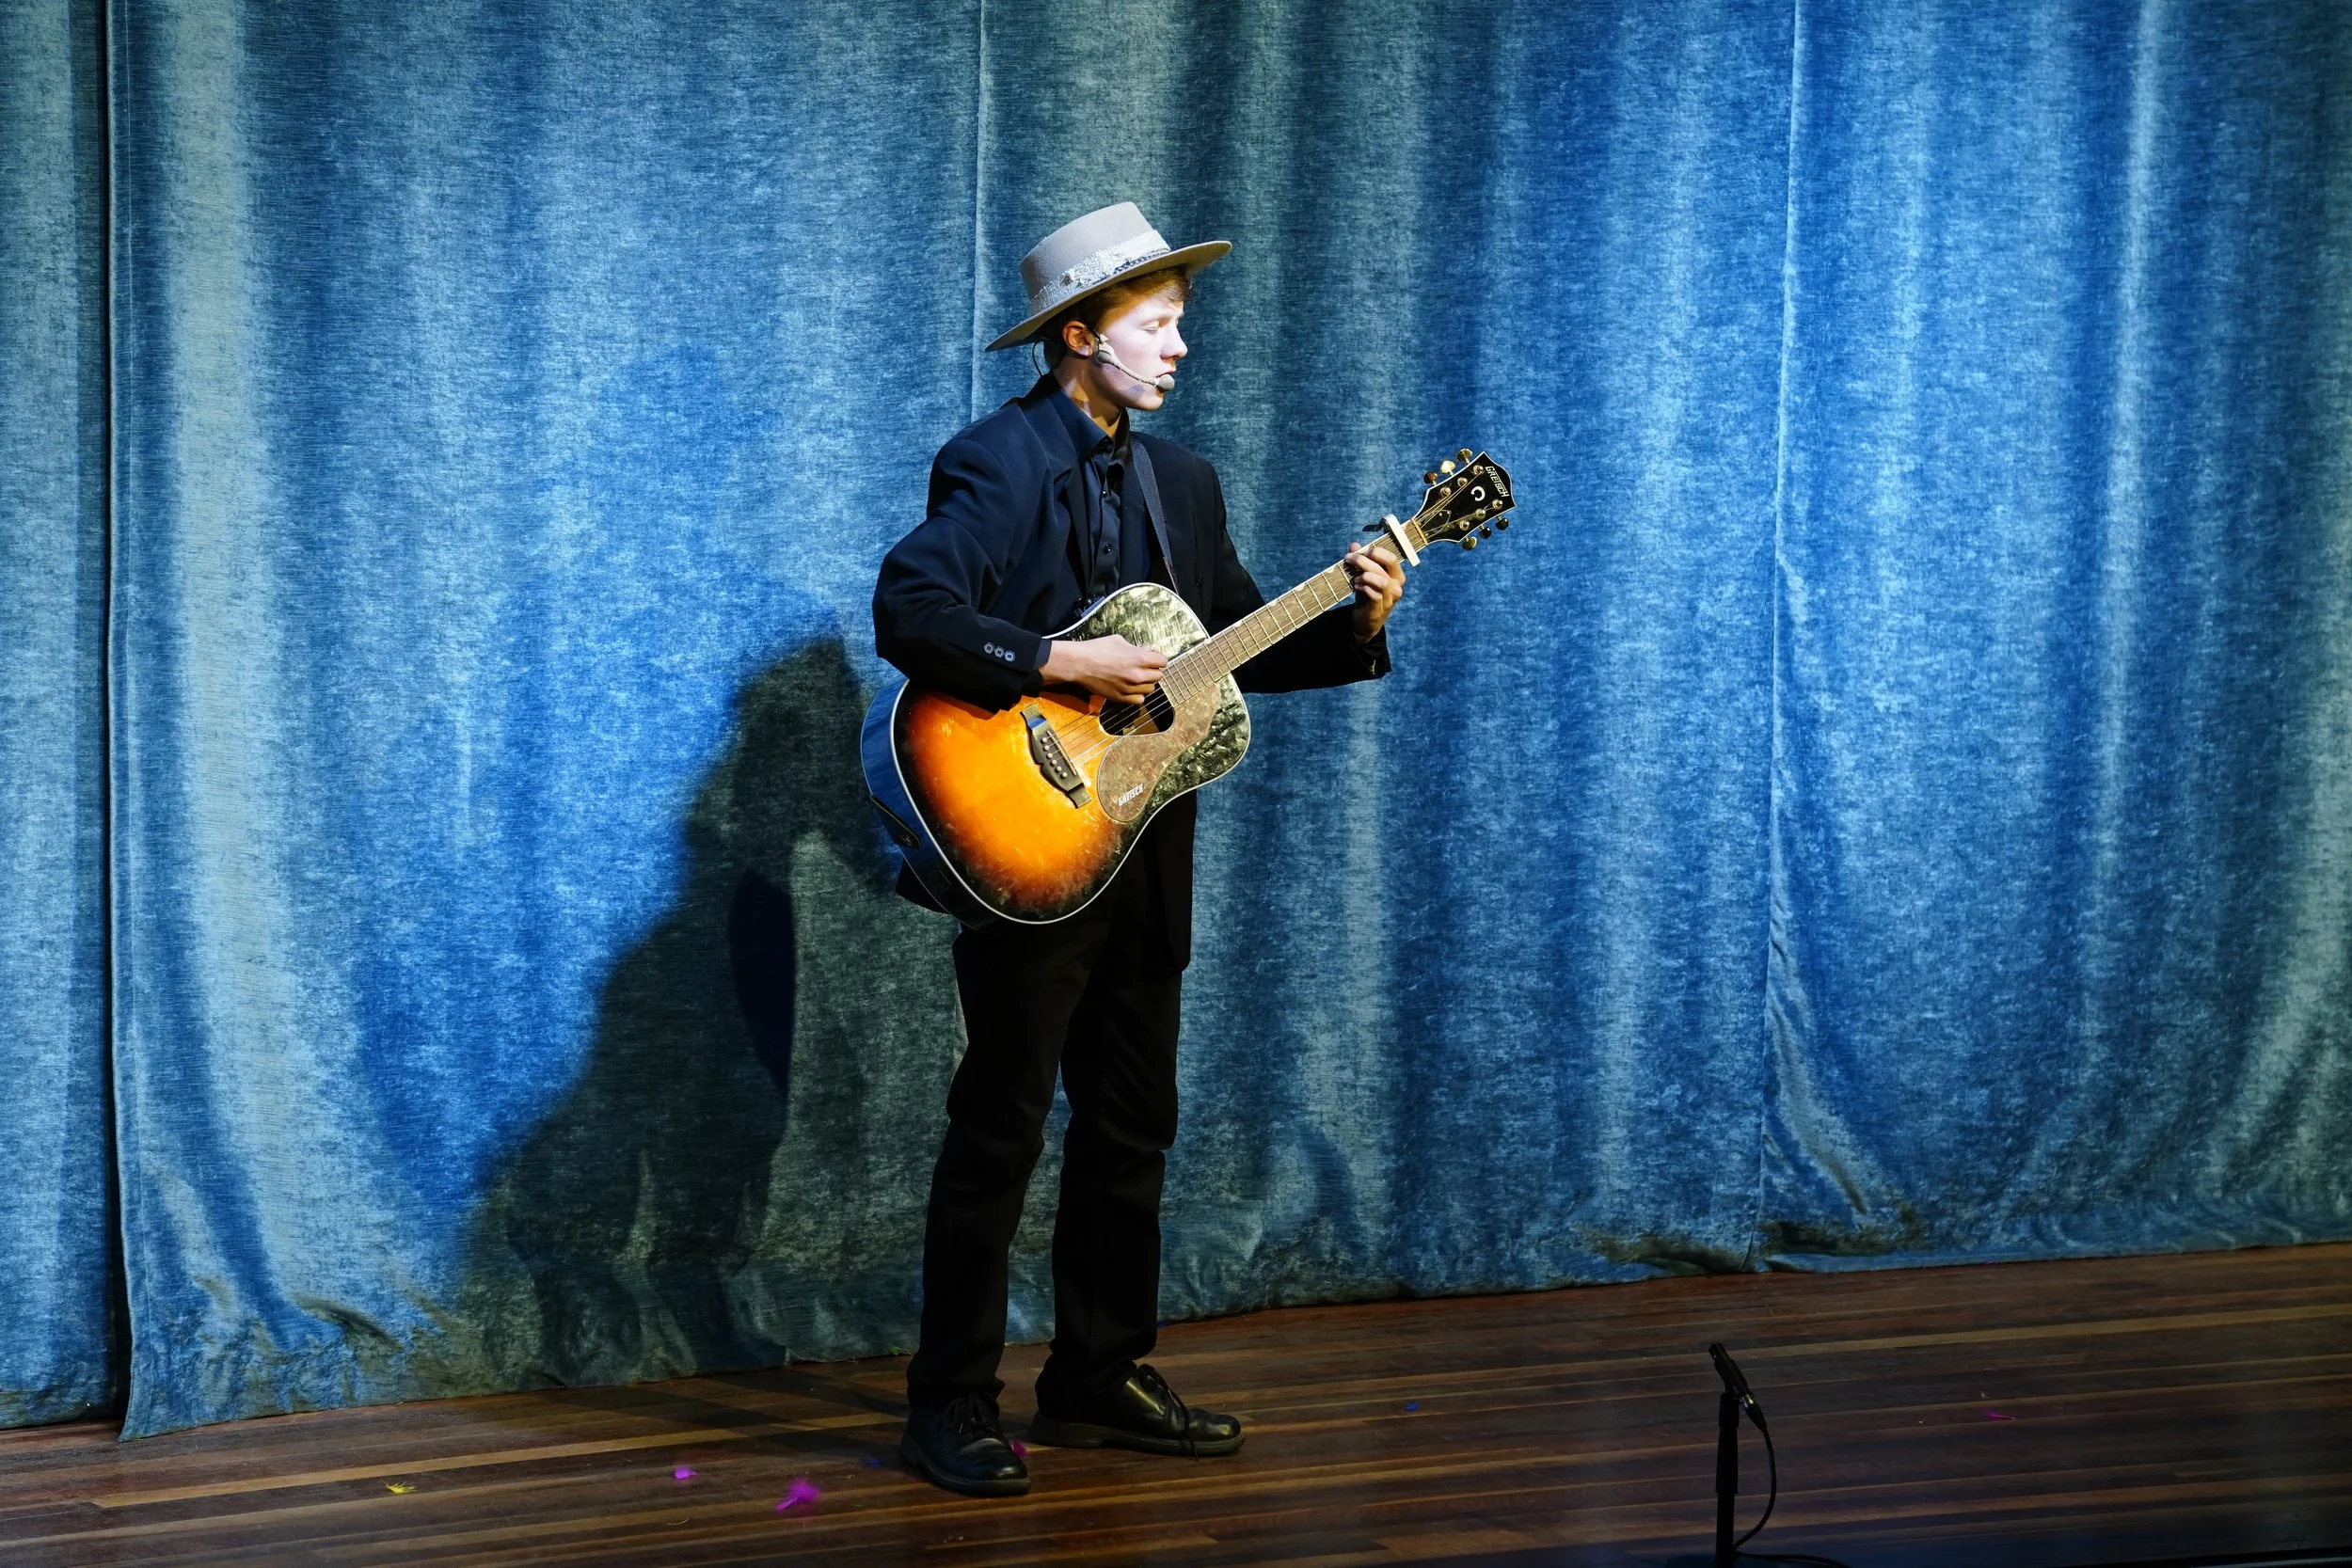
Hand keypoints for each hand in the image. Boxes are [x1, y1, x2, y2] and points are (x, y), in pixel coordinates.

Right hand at [1040, 634, 1167, 700]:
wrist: (1079, 664)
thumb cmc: (1097, 648)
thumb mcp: (1119, 641)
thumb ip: (1136, 648)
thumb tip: (1148, 650)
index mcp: (1140, 658)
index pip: (1163, 661)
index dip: (1157, 658)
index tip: (1151, 658)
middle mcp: (1138, 675)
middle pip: (1158, 676)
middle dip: (1152, 670)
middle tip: (1142, 667)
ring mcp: (1130, 688)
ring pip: (1150, 689)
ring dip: (1146, 683)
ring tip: (1135, 677)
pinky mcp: (1121, 698)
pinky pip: (1140, 700)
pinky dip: (1137, 694)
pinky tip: (1130, 688)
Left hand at [1345, 541, 1405, 641]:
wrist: (1365, 620)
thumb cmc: (1367, 595)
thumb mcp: (1363, 576)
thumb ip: (1360, 560)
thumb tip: (1354, 545)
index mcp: (1396, 575)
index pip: (1392, 558)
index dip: (1376, 552)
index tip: (1360, 552)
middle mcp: (1397, 586)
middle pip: (1385, 567)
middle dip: (1364, 560)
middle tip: (1349, 559)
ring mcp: (1390, 599)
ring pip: (1382, 581)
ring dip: (1365, 576)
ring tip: (1355, 578)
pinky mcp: (1380, 610)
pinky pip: (1375, 595)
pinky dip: (1363, 588)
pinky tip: (1356, 587)